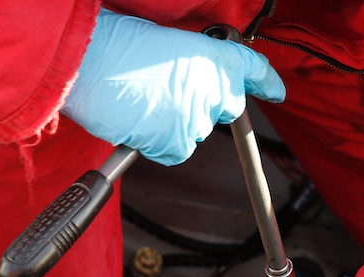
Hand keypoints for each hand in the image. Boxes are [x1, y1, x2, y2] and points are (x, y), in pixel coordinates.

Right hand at [62, 11, 285, 165]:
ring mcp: (197, 120)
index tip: (276, 90)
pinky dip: (158, 143)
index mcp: (212, 55)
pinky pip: (175, 151)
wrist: (88, 65)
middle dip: (204, 103)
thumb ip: (187, 62)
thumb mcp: (162, 40)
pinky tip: (138, 123)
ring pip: (194, 131)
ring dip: (173, 122)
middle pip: (223, 107)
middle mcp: (213, 89)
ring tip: (141, 102)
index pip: (251, 69)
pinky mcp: (177, 144)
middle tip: (168, 92)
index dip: (266, 81)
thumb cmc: (114, 44)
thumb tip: (187, 79)